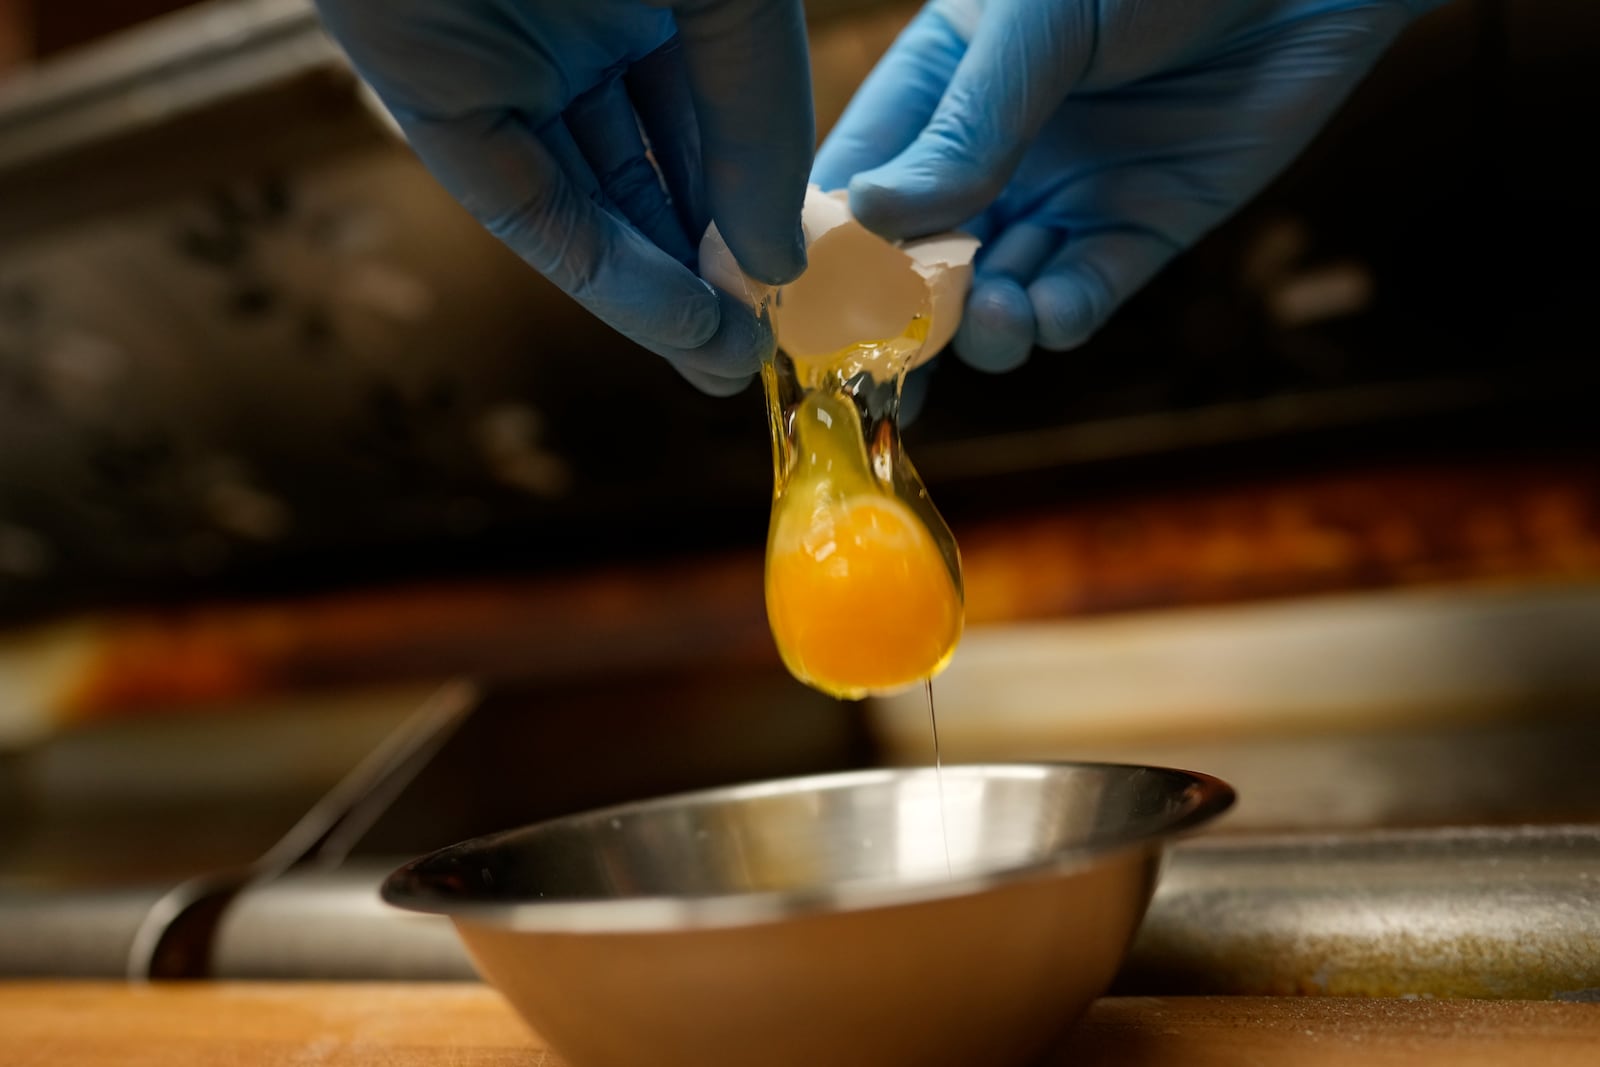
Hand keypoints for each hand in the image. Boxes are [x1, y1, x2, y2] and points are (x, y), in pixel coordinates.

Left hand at [313, 0, 813, 394]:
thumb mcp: (732, 1)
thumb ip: (761, 123)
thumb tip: (780, 259)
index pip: (721, 121)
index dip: (760, 206)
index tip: (802, 289)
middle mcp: (587, 32)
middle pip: (658, 175)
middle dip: (711, 269)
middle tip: (761, 356)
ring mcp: (512, 70)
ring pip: (597, 204)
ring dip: (664, 291)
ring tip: (726, 361)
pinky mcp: (440, 104)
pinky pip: (532, 206)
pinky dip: (608, 272)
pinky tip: (679, 323)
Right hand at [814, 0, 1435, 372]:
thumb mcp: (1042, 24)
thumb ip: (965, 127)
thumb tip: (872, 220)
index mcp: (941, 84)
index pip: (859, 176)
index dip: (829, 247)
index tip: (807, 312)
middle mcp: (992, 151)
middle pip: (920, 257)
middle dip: (904, 316)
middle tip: (892, 362)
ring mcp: (1063, 194)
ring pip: (998, 292)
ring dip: (987, 326)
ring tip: (996, 321)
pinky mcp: (1140, 231)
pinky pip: (1083, 294)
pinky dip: (1060, 316)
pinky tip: (1052, 313)